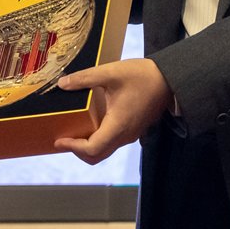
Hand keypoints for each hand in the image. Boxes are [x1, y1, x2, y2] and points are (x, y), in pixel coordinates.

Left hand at [53, 58, 173, 164]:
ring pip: (105, 150)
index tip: (59, 139)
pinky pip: (112, 142)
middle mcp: (124, 135)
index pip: (92, 149)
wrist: (169, 79)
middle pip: (97, 156)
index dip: (73, 147)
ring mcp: (130, 134)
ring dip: (87, 146)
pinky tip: (89, 124)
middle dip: (77, 150)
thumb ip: (85, 78)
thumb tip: (62, 83)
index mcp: (118, 126)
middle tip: (62, 139)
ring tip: (72, 132)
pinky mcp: (133, 129)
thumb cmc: (143, 76)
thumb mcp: (111, 72)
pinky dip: (97, 140)